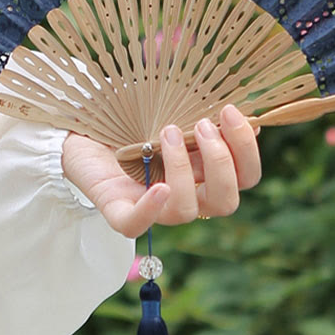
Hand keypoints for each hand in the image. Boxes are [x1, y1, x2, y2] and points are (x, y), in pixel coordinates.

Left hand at [61, 105, 260, 237]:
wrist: (84, 127)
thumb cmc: (135, 117)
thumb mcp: (174, 109)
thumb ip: (207, 115)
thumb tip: (250, 116)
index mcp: (205, 175)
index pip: (245, 177)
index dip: (246, 150)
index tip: (231, 112)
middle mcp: (185, 197)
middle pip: (226, 201)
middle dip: (221, 161)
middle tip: (202, 125)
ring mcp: (153, 208)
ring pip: (186, 211)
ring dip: (184, 169)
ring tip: (168, 131)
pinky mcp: (119, 212)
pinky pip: (137, 225)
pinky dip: (150, 209)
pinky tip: (158, 187)